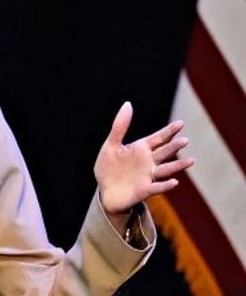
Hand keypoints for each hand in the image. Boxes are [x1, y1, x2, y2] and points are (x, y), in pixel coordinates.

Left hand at [94, 101, 195, 216]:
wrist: (105, 192)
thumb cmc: (109, 168)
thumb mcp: (111, 145)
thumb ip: (120, 127)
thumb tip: (128, 104)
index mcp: (141, 149)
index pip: (158, 138)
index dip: (169, 131)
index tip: (180, 123)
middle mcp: (148, 161)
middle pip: (164, 152)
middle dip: (174, 146)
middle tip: (184, 140)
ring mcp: (148, 176)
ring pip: (166, 169)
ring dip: (177, 165)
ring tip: (191, 160)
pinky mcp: (144, 190)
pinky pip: (157, 187)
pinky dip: (165, 185)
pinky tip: (174, 182)